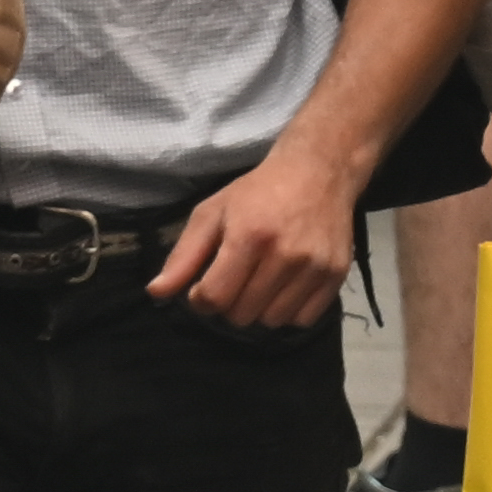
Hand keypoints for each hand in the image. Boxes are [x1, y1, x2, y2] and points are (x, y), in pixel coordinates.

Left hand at [153, 146, 362, 330]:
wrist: (319, 170)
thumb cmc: (258, 191)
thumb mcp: (213, 213)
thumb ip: (183, 256)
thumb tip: (155, 293)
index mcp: (249, 236)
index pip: (215, 298)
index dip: (202, 299)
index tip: (205, 285)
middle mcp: (285, 254)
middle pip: (241, 315)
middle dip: (230, 303)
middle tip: (236, 278)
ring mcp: (314, 266)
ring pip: (272, 321)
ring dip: (259, 309)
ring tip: (261, 282)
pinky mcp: (336, 275)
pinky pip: (303, 320)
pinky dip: (289, 311)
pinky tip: (285, 286)